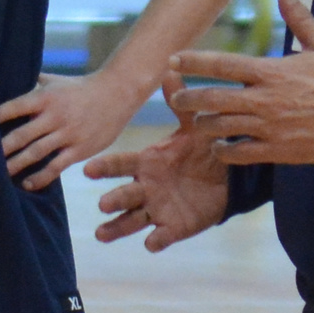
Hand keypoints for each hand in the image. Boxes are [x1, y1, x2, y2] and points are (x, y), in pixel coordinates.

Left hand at [0, 70, 145, 191]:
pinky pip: (56, 166)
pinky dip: (40, 177)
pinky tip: (27, 184)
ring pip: (35, 153)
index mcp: (45, 97)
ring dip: (15, 165)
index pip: (13, 108)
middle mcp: (54, 115)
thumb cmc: (81, 87)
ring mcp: (67, 133)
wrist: (117, 92)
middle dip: (0, 149)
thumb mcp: (56, 80)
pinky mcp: (79, 149)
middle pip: (20, 135)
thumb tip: (11, 77)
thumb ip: (34, 83)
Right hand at [85, 74, 227, 251]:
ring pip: (132, 220)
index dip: (105, 167)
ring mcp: (157, 210)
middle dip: (113, 199)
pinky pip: (162, 237)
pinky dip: (156, 241)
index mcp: (146, 162)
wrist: (225, 180)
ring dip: (117, 227)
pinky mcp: (173, 228)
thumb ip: (180, 105)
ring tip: (101, 234)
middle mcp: (146, 188)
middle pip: (124, 194)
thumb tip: (171, 69)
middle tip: (102, 204)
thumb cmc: (201, 151)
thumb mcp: (193, 129)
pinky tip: (151, 243)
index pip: (121, 164)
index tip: (88, 169)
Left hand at [168, 0, 313, 164]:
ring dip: (203, 125)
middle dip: (189, 97)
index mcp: (271, 71)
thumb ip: (298, 19)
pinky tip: (218, 147)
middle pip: (213, 97)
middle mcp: (264, 98)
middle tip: (175, 96)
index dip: (194, 62)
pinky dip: (224, 149)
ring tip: (195, 123)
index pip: (223, 64)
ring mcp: (269, 126)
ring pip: (222, 126)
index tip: (174, 59)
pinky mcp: (277, 150)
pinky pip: (240, 152)